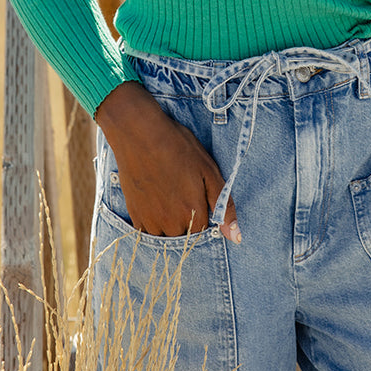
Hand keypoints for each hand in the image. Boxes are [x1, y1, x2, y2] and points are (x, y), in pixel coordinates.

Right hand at [95, 81, 239, 241]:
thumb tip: (236, 238)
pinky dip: (152, 219)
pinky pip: (146, 230)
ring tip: (167, 192)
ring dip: (169, 222)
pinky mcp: (134, 214)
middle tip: (181, 189)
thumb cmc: (178, 147)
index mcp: (193, 213)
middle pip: (185, 235)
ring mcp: (150, 220)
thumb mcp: (209, 171)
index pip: (204, 231)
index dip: (203, 213)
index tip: (197, 194)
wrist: (139, 133)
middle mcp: (171, 223)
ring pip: (165, 235)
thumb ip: (224, 206)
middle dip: (187, 219)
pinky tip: (154, 196)